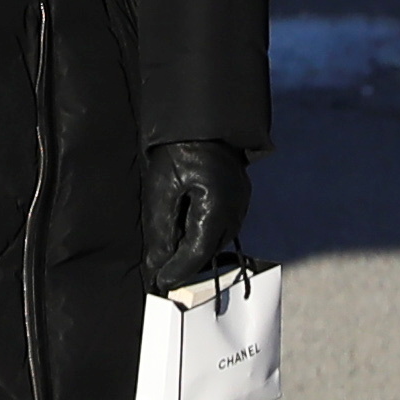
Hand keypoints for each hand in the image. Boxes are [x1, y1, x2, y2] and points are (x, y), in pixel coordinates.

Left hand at [145, 138, 248, 289]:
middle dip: (186, 264)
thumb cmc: (177, 147)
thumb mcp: (161, 189)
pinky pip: (222, 225)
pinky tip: (185, 231)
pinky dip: (204, 234)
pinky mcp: (239, 196)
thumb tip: (157, 266)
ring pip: (217, 240)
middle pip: (210, 251)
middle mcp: (235, 210)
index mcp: (216, 209)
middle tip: (161, 272)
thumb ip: (161, 231)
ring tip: (170, 253)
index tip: (160, 284)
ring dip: (195, 250)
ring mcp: (241, 202)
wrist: (200, 115)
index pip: (197, 254)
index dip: (177, 272)